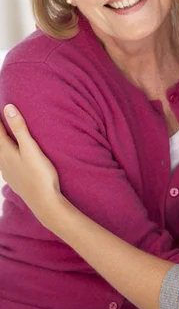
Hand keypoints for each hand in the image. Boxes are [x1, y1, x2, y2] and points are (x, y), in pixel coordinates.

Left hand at [0, 105, 59, 225]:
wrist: (44, 202)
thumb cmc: (40, 174)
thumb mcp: (31, 148)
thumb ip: (19, 128)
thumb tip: (8, 108)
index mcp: (5, 151)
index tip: (1, 107)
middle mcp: (2, 161)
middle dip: (0, 130)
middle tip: (2, 120)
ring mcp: (7, 172)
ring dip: (2, 143)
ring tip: (5, 137)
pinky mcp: (13, 179)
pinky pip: (4, 162)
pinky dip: (5, 154)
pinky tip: (9, 157)